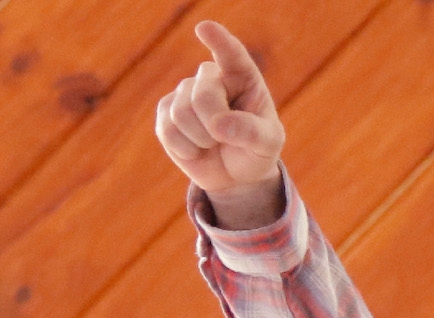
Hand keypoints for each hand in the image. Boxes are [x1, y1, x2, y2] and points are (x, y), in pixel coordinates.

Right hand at [154, 21, 285, 228]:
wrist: (233, 173)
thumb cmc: (255, 150)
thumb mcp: (268, 144)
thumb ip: (252, 132)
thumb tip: (218, 123)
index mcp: (242, 76)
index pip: (231, 54)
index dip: (218, 41)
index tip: (204, 28)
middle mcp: (211, 77)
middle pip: (202, 95)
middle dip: (214, 125)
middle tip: (226, 138)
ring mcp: (185, 92)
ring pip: (181, 113)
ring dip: (201, 140)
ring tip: (213, 142)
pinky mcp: (165, 111)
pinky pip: (168, 130)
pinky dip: (186, 149)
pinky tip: (196, 148)